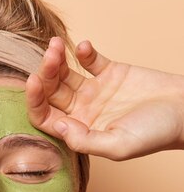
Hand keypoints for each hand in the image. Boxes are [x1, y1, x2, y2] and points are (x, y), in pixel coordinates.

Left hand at [26, 37, 183, 159]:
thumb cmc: (156, 134)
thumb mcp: (119, 145)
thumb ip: (85, 140)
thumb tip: (58, 126)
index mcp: (80, 130)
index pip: (46, 118)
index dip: (35, 102)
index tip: (34, 82)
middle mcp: (83, 111)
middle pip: (51, 93)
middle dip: (44, 75)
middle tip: (49, 58)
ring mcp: (96, 91)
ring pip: (65, 74)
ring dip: (57, 60)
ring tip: (57, 46)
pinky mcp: (111, 72)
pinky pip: (90, 60)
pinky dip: (84, 52)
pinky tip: (85, 47)